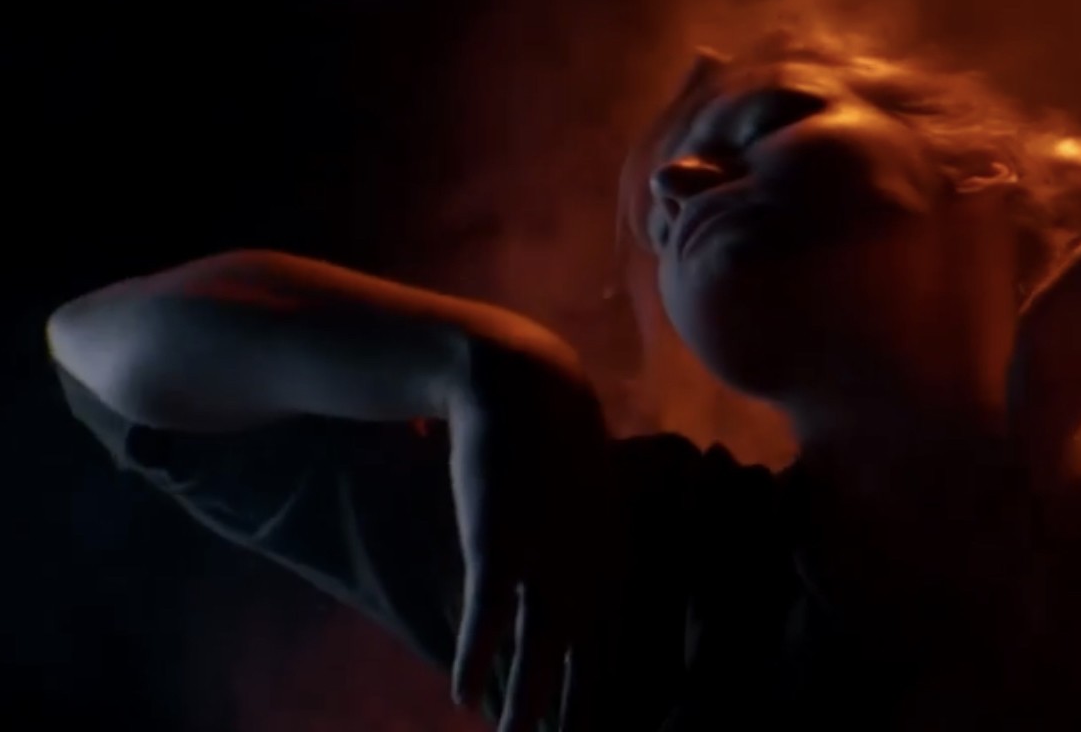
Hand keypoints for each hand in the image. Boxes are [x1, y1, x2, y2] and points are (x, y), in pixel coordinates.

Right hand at [446, 337, 610, 731]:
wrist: (524, 384)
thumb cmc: (554, 438)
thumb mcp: (590, 494)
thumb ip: (591, 540)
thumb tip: (585, 577)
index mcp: (615, 556)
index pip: (619, 643)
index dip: (612, 690)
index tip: (606, 728)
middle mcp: (589, 566)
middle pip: (587, 658)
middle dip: (579, 712)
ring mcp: (547, 558)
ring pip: (538, 651)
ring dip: (524, 703)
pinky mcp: (499, 545)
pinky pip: (488, 618)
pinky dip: (476, 658)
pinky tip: (461, 694)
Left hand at [1007, 179, 1080, 482]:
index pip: (1060, 408)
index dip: (1058, 449)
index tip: (1060, 498)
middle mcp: (1064, 330)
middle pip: (1036, 400)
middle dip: (1036, 448)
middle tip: (1038, 502)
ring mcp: (1058, 310)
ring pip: (1030, 380)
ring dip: (1030, 426)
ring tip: (1035, 475)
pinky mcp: (1061, 292)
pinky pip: (1037, 352)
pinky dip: (1037, 392)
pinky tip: (1039, 429)